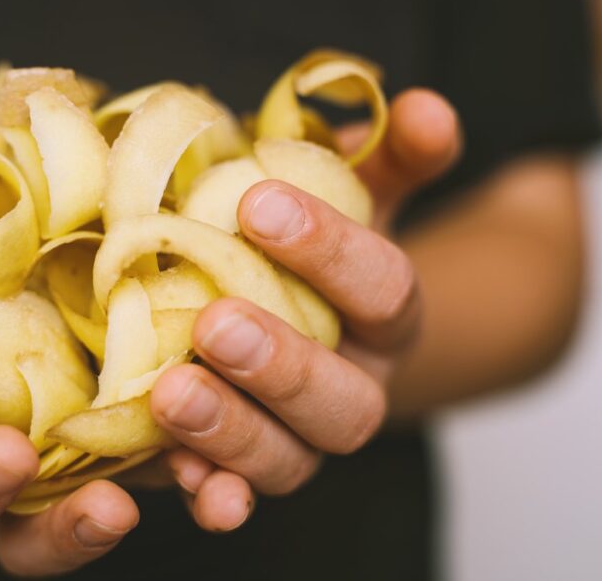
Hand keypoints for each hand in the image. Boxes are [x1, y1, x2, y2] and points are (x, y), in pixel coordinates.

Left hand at [149, 89, 460, 527]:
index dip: (330, 250)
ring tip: (171, 392)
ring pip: (290, 460)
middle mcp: (355, 385)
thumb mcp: (354, 190)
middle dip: (284, 365)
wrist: (305, 317)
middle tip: (215, 322)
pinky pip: (235, 493)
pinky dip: (210, 490)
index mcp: (387, 315)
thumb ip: (393, 154)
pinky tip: (175, 473)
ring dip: (233, 431)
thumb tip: (430, 108)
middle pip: (346, 402)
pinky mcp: (245, 466)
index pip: (384, 289)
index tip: (257, 202)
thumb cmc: (313, 244)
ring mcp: (301, 437)